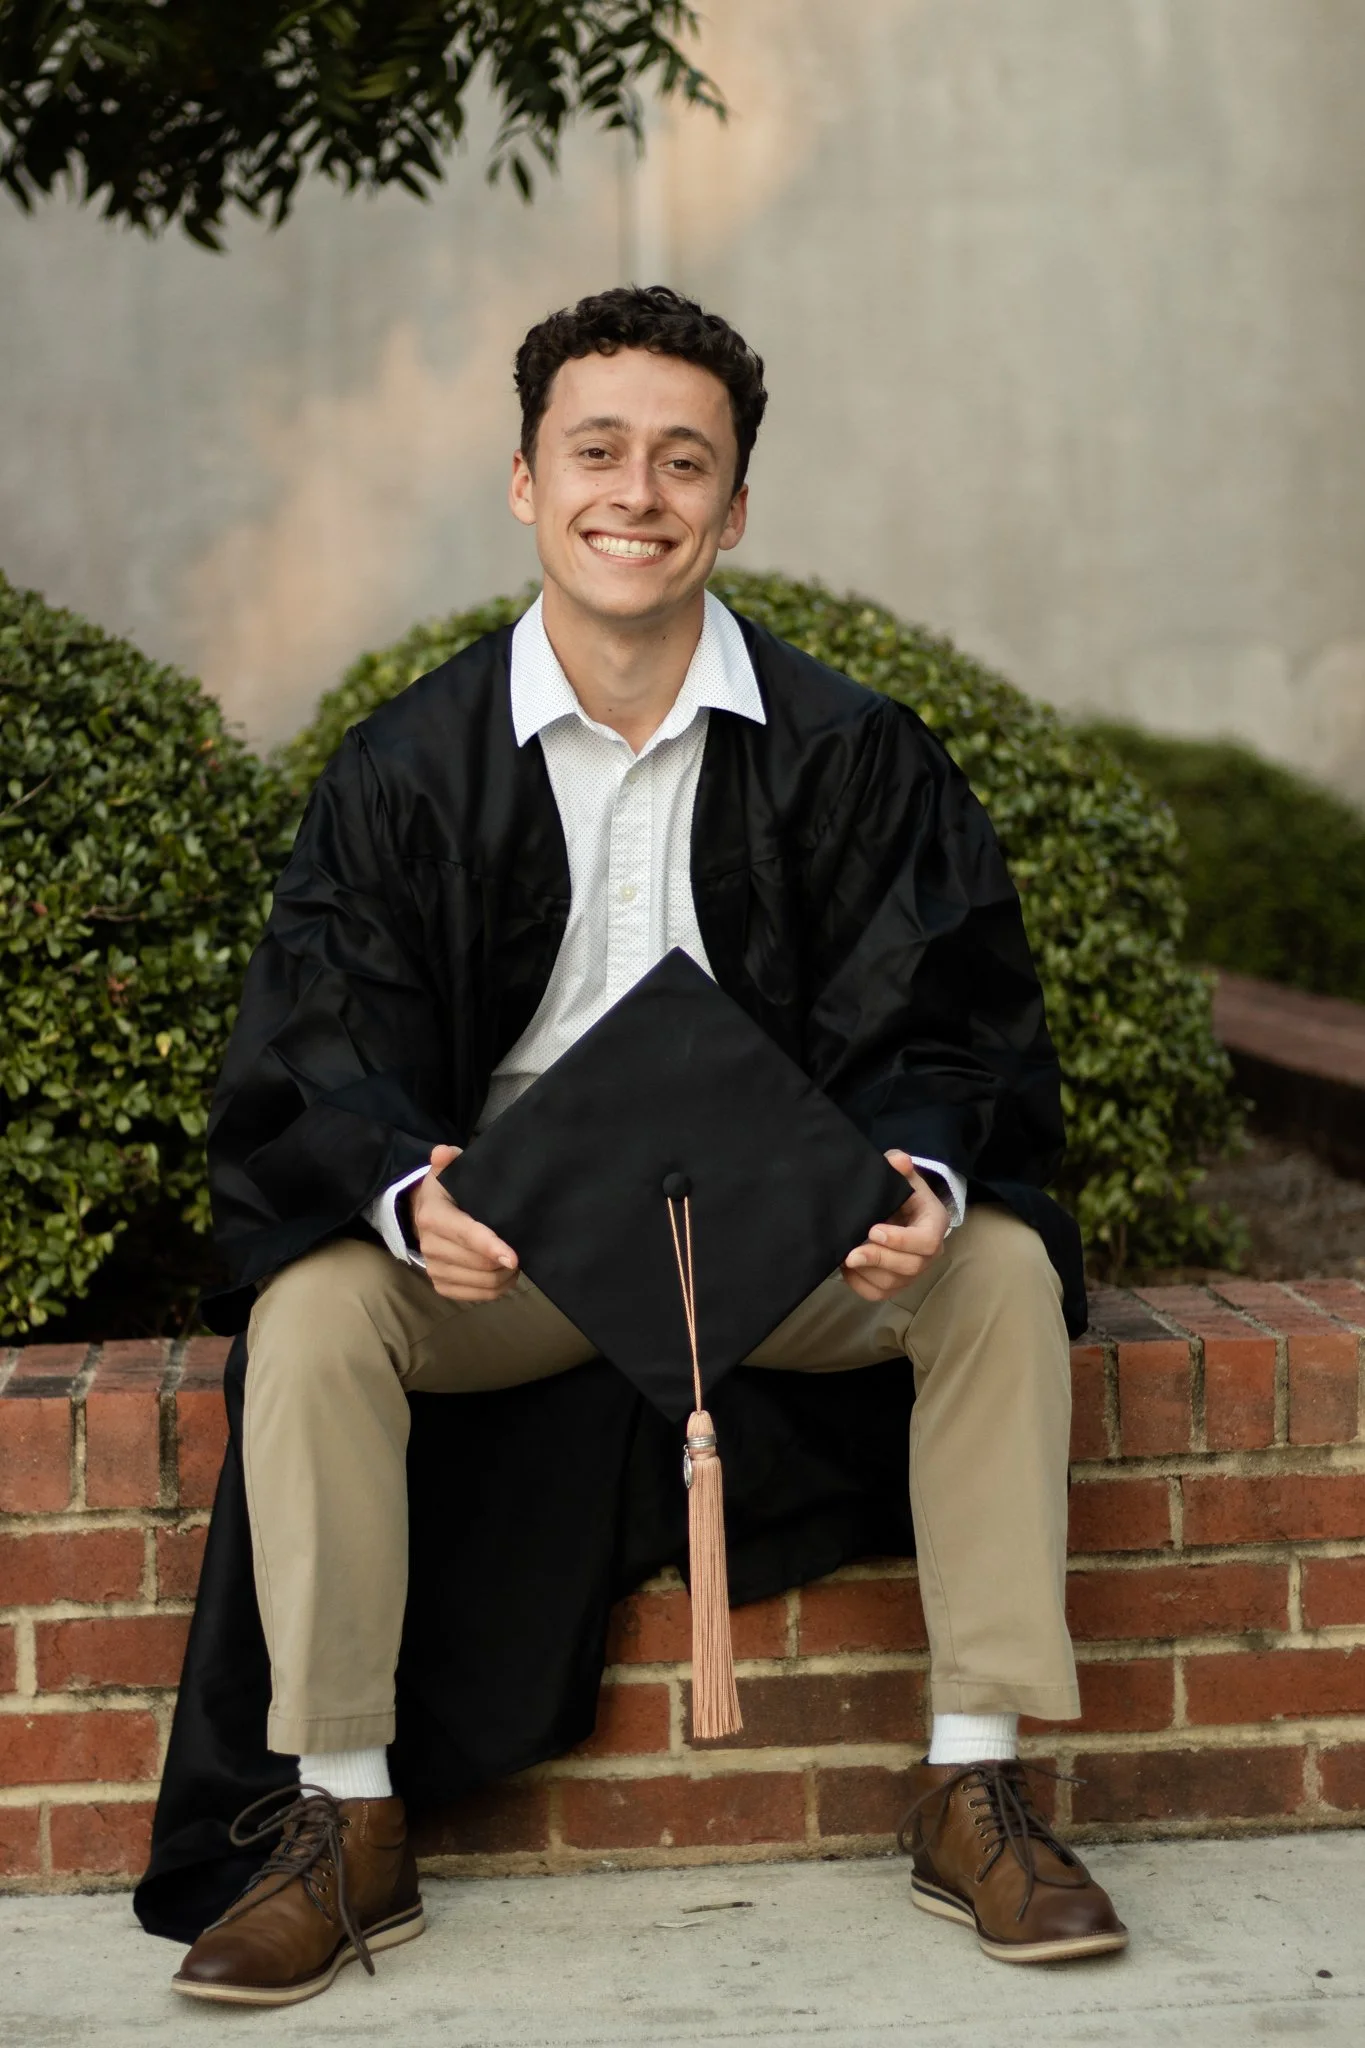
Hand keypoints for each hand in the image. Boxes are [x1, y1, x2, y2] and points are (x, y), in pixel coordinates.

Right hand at [410, 1143, 519, 1302]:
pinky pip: (476, 1296)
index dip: (491, 1247)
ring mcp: (434, 1268)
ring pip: (482, 1282)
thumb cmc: (449, 1191)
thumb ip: (449, 1160)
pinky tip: (503, 1274)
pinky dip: (495, 1289)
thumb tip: (442, 1152)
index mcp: (433, 1216)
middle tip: (521, 1250)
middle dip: (506, 1261)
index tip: (513, 1257)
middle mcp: (429, 1245)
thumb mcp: (449, 1172)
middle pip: (479, 1264)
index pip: (467, 1235)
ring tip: (513, 1261)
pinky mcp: (441, 1285)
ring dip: (505, 1276)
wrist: (426, 1214)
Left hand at [841, 1149, 949, 1301]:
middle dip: (878, 1260)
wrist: (898, 1209)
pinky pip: (877, 1294)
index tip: (874, 1230)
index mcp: (935, 1225)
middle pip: (910, 1267)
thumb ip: (899, 1166)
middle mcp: (929, 1254)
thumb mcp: (904, 1175)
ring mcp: (912, 1272)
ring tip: (844, 1257)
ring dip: (866, 1273)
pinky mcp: (895, 1283)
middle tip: (851, 1253)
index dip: (901, 1240)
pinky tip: (845, 1269)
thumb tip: (899, 1160)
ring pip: (892, 1284)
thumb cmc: (902, 1191)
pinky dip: (859, 1284)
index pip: (926, 1241)